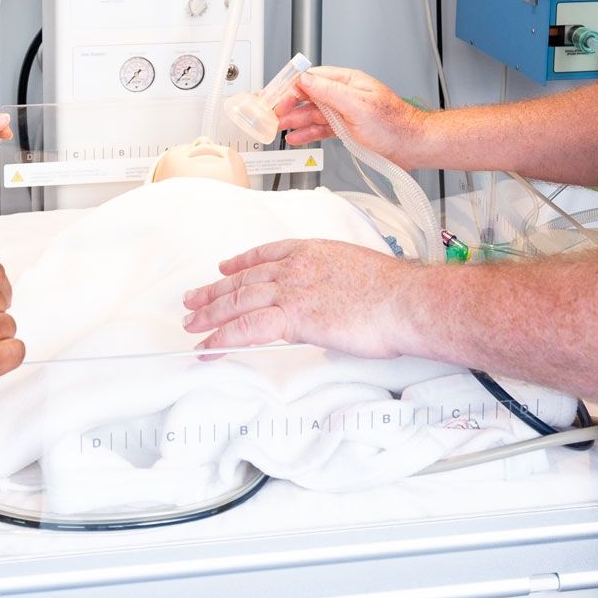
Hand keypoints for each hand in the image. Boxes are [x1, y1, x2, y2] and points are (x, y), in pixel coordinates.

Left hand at [181, 239, 429, 359]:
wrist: (405, 300)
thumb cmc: (394, 292)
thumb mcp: (357, 271)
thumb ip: (335, 280)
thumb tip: (332, 297)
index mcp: (313, 251)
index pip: (265, 254)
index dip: (240, 262)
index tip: (224, 266)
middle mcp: (297, 266)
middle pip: (244, 278)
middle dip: (215, 290)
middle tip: (193, 300)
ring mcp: (292, 289)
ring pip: (239, 301)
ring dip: (210, 314)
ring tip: (192, 326)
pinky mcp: (293, 316)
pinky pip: (248, 328)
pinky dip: (223, 338)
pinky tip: (209, 347)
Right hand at [269, 66, 438, 169]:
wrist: (413, 146)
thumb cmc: (394, 125)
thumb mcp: (358, 105)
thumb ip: (329, 92)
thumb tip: (305, 79)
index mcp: (348, 82)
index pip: (311, 79)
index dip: (290, 88)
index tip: (275, 98)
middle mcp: (344, 94)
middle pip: (308, 96)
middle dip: (287, 105)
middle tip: (270, 115)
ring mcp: (345, 112)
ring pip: (312, 113)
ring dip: (294, 120)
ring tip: (277, 128)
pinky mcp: (347, 128)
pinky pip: (321, 128)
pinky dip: (307, 132)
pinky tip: (296, 136)